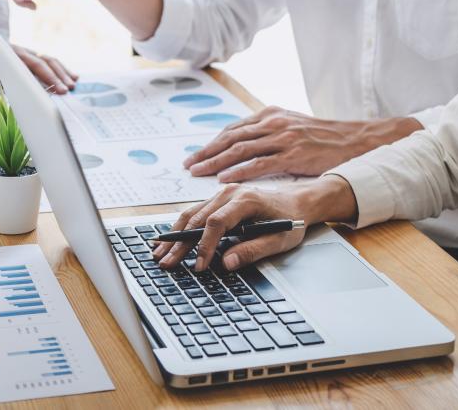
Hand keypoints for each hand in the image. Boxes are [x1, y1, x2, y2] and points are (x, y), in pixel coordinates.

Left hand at [0, 40, 76, 92]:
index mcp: (6, 55)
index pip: (27, 65)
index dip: (40, 75)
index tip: (51, 86)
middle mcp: (20, 53)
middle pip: (42, 63)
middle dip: (56, 77)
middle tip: (66, 90)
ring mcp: (28, 54)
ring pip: (49, 60)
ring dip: (62, 72)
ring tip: (73, 84)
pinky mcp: (32, 57)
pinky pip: (49, 60)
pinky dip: (62, 68)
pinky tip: (73, 76)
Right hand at [154, 176, 357, 271]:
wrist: (297, 200)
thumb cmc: (291, 220)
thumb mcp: (279, 239)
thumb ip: (253, 251)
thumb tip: (227, 263)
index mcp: (245, 200)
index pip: (217, 223)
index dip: (205, 245)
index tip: (199, 266)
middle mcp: (228, 193)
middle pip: (197, 219)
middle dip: (180, 244)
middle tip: (166, 263)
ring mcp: (221, 194)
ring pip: (191, 214)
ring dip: (174, 235)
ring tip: (159, 253)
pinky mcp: (217, 199)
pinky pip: (194, 212)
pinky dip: (180, 227)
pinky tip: (169, 239)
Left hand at [184, 106, 422, 181]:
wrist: (357, 140)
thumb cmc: (324, 139)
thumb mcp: (292, 127)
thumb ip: (268, 134)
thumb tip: (243, 148)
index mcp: (271, 115)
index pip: (233, 130)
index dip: (211, 144)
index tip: (195, 156)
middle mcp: (273, 123)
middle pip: (230, 137)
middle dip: (206, 152)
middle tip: (188, 165)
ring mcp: (283, 137)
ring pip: (240, 149)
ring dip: (215, 162)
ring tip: (198, 173)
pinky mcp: (293, 154)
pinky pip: (260, 163)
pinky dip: (239, 171)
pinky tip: (225, 180)